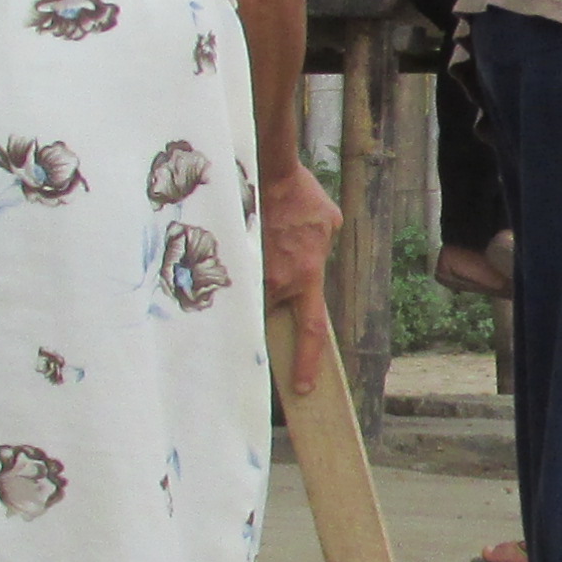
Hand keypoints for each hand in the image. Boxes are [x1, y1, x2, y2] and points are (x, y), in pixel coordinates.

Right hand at [256, 156, 340, 396]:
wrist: (270, 174)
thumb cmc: (302, 196)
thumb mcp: (329, 224)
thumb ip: (323, 248)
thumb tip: (314, 253)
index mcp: (308, 278)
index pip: (311, 331)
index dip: (308, 363)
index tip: (304, 388)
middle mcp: (279, 283)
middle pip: (274, 310)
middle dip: (273, 299)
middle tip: (270, 270)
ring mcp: (254, 274)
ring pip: (253, 294)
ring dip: (254, 278)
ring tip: (257, 247)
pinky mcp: (233, 260)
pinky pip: (236, 277)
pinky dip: (237, 267)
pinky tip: (231, 246)